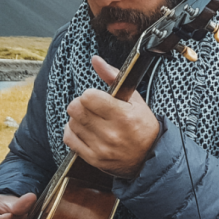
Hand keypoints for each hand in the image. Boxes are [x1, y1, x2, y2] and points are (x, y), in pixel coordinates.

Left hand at [63, 55, 159, 177]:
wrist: (150, 156)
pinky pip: (69, 139)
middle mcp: (111, 133)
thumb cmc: (143, 126)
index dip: (90, 94)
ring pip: (72, 123)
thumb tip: (95, 60)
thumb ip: (113, 77)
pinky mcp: (93, 158)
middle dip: (81, 104)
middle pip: (76, 109)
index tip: (97, 98)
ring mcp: (101, 148)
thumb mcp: (135, 99)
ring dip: (78, 119)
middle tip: (91, 107)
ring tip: (91, 120)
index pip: (88, 97)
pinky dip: (73, 132)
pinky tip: (84, 130)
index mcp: (123, 116)